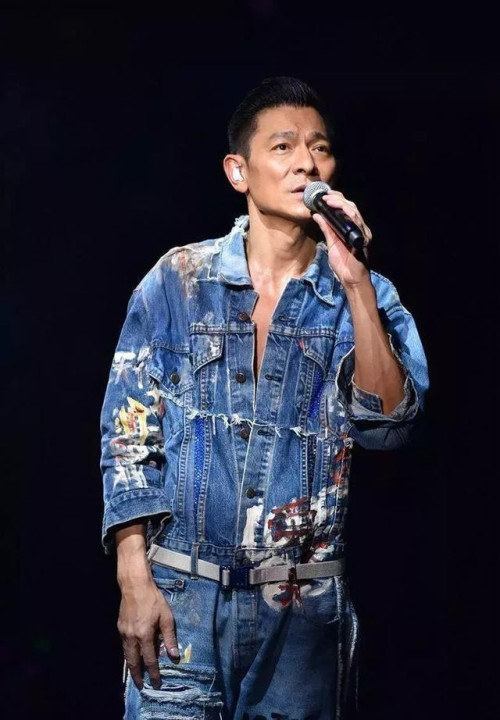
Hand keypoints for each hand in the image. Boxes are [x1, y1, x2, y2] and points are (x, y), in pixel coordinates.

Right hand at [118, 574, 179, 690]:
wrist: (134, 585)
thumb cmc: (153, 599)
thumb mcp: (166, 616)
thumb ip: (169, 637)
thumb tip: (174, 655)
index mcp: (144, 635)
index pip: (149, 660)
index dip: (153, 673)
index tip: (156, 684)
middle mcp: (132, 637)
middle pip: (133, 662)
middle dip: (137, 676)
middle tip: (141, 686)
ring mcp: (124, 632)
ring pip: (127, 655)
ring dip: (131, 667)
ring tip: (136, 675)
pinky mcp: (120, 627)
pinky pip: (124, 646)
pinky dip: (128, 654)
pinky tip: (132, 656)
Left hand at [312, 189, 371, 287]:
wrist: (351, 279)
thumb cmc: (343, 264)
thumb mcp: (331, 243)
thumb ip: (326, 229)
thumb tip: (316, 215)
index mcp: (352, 229)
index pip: (346, 209)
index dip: (336, 200)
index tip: (324, 196)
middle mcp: (359, 229)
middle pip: (351, 207)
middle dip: (337, 198)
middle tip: (324, 195)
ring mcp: (362, 233)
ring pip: (354, 211)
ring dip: (341, 203)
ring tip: (328, 199)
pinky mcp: (362, 238)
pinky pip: (357, 222)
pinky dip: (348, 213)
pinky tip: (340, 208)